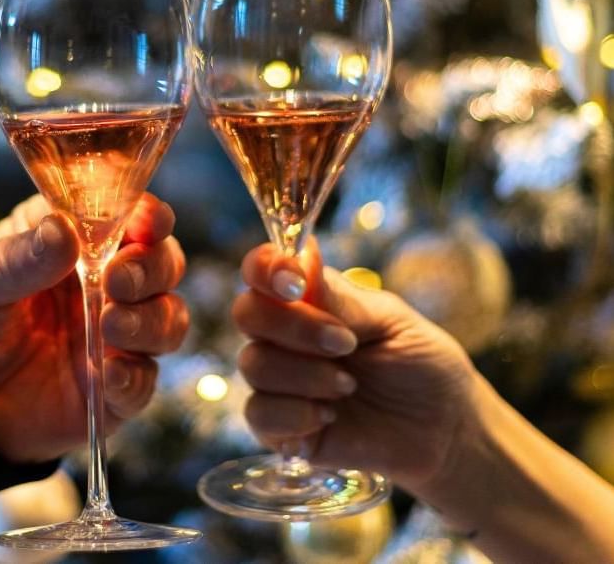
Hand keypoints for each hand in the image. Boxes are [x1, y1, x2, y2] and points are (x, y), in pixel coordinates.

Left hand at [0, 193, 186, 463]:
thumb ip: (15, 257)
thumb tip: (62, 230)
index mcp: (76, 240)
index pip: (130, 216)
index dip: (149, 215)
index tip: (148, 222)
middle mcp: (106, 283)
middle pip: (164, 264)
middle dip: (153, 268)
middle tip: (118, 281)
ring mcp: (116, 337)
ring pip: (168, 320)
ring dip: (151, 320)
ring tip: (111, 327)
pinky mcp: (114, 389)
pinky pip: (144, 382)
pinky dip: (134, 377)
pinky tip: (108, 375)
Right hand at [233, 240, 478, 492]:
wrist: (446, 433)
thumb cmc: (423, 367)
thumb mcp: (393, 323)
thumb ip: (343, 300)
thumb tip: (303, 259)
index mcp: (309, 299)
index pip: (260, 270)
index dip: (265, 269)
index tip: (295, 284)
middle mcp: (284, 336)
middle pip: (247, 313)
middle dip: (295, 327)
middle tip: (346, 344)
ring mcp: (278, 382)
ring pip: (253, 364)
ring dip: (305, 375)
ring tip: (349, 387)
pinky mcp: (279, 428)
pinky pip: (258, 414)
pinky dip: (296, 415)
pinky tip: (330, 418)